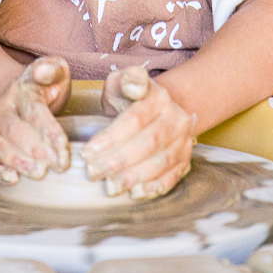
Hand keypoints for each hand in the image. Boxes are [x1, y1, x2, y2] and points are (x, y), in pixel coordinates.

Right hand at [0, 56, 71, 184]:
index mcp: (20, 91)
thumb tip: (44, 71)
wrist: (16, 94)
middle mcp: (1, 109)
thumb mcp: (53, 71)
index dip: (49, 131)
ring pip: (0, 147)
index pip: (34, 111)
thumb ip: (52, 69)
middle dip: (36, 149)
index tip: (64, 149)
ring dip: (19, 162)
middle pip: (15, 131)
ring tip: (39, 173)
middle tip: (55, 165)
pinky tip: (13, 180)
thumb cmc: (42, 87)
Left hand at [80, 65, 195, 200]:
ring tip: (110, 187)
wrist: (160, 109)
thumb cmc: (131, 98)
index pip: (136, 119)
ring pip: (161, 161)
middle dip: (118, 161)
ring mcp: (183, 139)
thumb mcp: (121, 82)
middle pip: (148, 142)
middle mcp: (175, 117)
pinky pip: (173, 176)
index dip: (111, 137)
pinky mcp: (185, 159)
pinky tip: (134, 192)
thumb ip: (123, 80)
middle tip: (93, 172)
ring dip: (133, 177)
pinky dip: (154, 187)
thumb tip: (134, 87)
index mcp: (158, 96)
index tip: (88, 151)